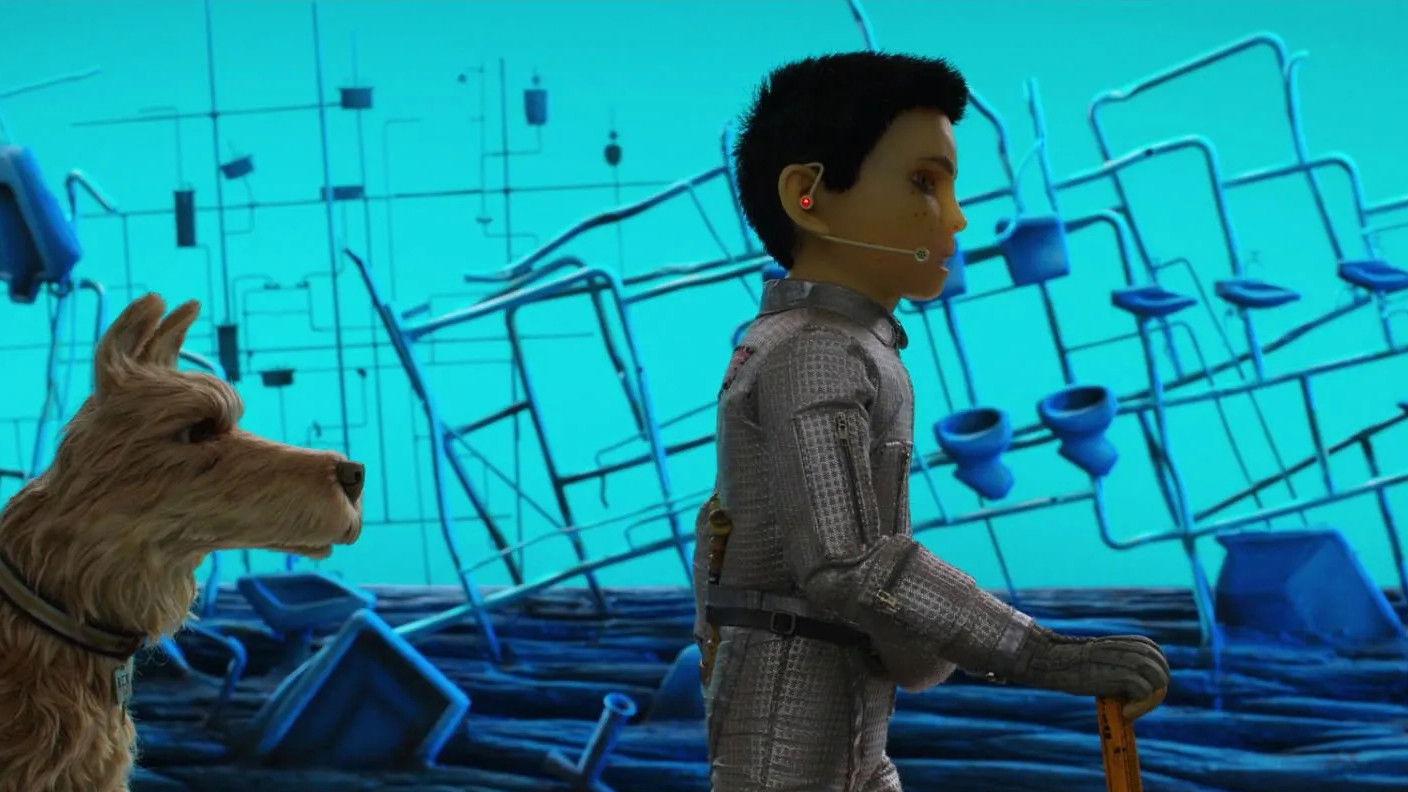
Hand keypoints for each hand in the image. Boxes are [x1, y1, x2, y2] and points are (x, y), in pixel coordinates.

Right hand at [1008, 626, 1170, 714]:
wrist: (1051, 661)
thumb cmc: (1071, 666)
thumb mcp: (1099, 659)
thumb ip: (1119, 665)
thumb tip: (1139, 688)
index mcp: (1125, 641)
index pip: (1157, 654)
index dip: (1154, 673)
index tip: (1138, 688)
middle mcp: (1128, 649)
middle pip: (1161, 669)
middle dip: (1156, 689)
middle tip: (1136, 703)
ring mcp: (1125, 660)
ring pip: (1159, 679)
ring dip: (1150, 700)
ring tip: (1130, 709)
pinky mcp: (1118, 674)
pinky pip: (1145, 691)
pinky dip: (1139, 706)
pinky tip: (1124, 711)